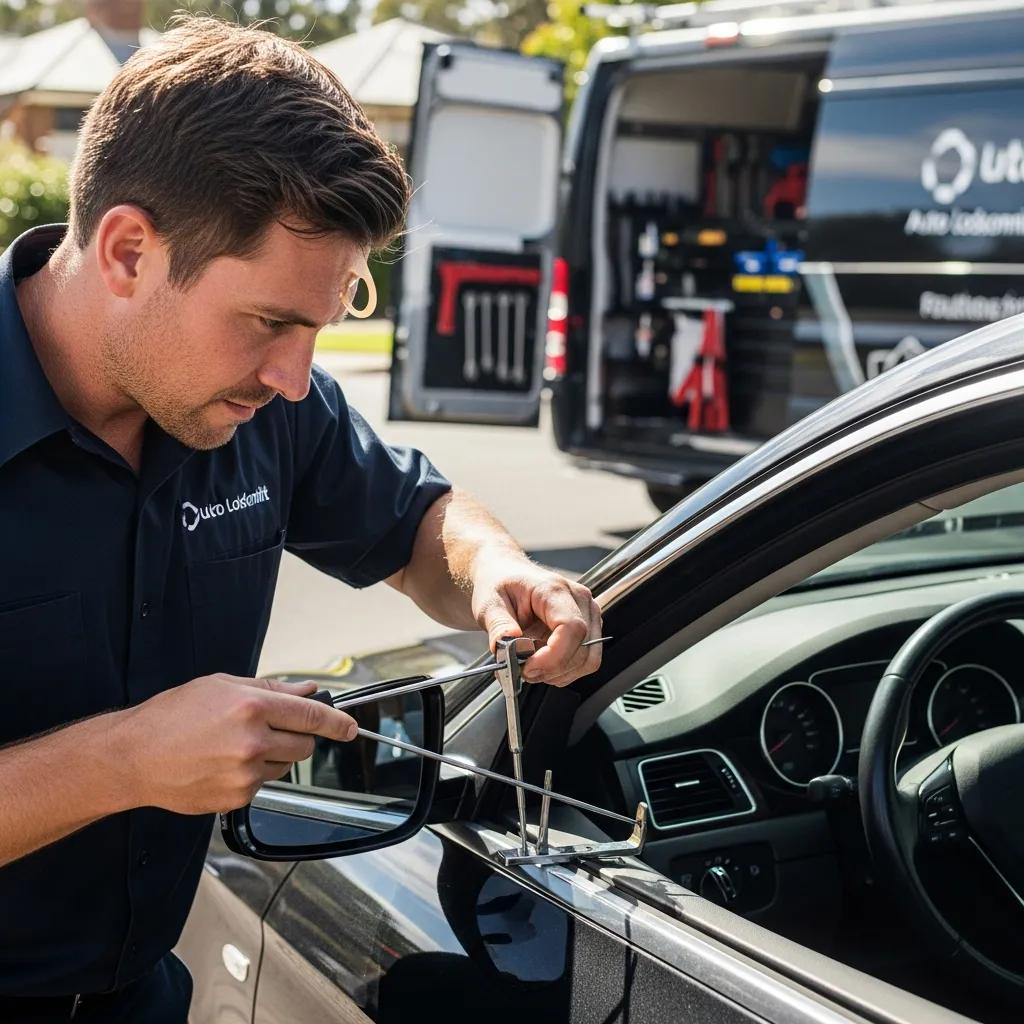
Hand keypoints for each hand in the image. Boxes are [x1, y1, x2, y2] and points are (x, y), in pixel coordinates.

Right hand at [119, 674, 357, 813]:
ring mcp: (245, 774)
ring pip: (284, 767)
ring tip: (234, 746)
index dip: (337, 722)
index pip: (312, 715)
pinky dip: (252, 775)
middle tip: (270, 729)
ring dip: (273, 756)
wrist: (133, 757)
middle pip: (305, 745)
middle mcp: (253, 741)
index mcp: (252, 706)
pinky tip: (223, 765)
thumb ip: (272, 688)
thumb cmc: (172, 715)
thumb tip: (308, 690)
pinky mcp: (236, 799)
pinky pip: (262, 785)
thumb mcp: (222, 686)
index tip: (350, 728)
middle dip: (298, 737)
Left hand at [472, 556, 602, 686]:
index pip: (572, 628)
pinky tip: (542, 660)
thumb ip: (500, 627)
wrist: (505, 574)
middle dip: (551, 669)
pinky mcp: (587, 627)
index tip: (528, 668)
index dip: (553, 657)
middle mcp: (579, 599)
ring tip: (531, 664)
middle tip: (522, 670)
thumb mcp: (488, 603)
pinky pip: (585, 660)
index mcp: (554, 589)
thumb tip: (516, 649)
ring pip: (588, 659)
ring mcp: (587, 614)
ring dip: (558, 673)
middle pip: (583, 649)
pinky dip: (563, 670)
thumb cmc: (499, 584)